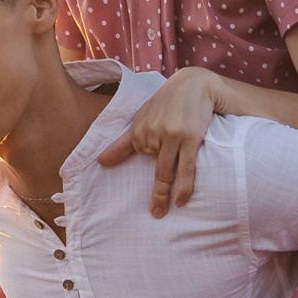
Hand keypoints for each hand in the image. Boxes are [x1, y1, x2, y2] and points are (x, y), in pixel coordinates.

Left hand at [94, 67, 222, 216]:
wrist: (196, 84)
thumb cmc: (168, 102)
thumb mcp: (143, 117)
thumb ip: (124, 142)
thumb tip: (101, 161)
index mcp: (140, 129)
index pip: (140, 156)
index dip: (151, 161)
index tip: (154, 179)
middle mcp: (153, 133)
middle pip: (154, 170)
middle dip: (155, 195)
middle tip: (155, 213)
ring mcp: (172, 136)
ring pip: (167, 171)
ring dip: (165, 194)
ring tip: (163, 212)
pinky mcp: (190, 138)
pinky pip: (186, 167)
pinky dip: (184, 185)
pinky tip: (181, 199)